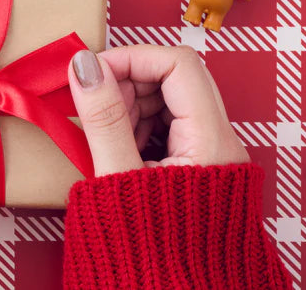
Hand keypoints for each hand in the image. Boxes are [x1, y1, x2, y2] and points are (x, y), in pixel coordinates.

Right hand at [68, 46, 248, 175]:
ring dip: (131, 107)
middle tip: (96, 110)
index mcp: (211, 143)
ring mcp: (213, 154)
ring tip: (107, 139)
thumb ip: (104, 120)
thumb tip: (84, 65)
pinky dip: (139, 128)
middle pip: (176, 78)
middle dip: (128, 85)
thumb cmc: (147, 247)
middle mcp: (221, 143)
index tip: (90, 74)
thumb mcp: (118, 177)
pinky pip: (171, 127)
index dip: (131, 60)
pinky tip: (119, 150)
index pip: (177, 64)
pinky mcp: (200, 166)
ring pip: (171, 101)